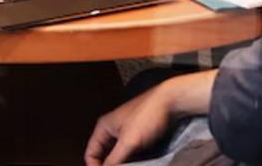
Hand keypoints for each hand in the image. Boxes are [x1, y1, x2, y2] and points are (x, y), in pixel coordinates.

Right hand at [84, 72, 215, 165]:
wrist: (170, 102)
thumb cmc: (147, 115)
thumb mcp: (129, 141)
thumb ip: (115, 158)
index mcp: (104, 127)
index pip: (90, 153)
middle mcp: (112, 129)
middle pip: (104, 154)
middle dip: (110, 165)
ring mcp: (125, 131)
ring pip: (118, 153)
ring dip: (122, 163)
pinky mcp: (137, 134)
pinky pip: (129, 151)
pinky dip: (132, 159)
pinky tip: (139, 163)